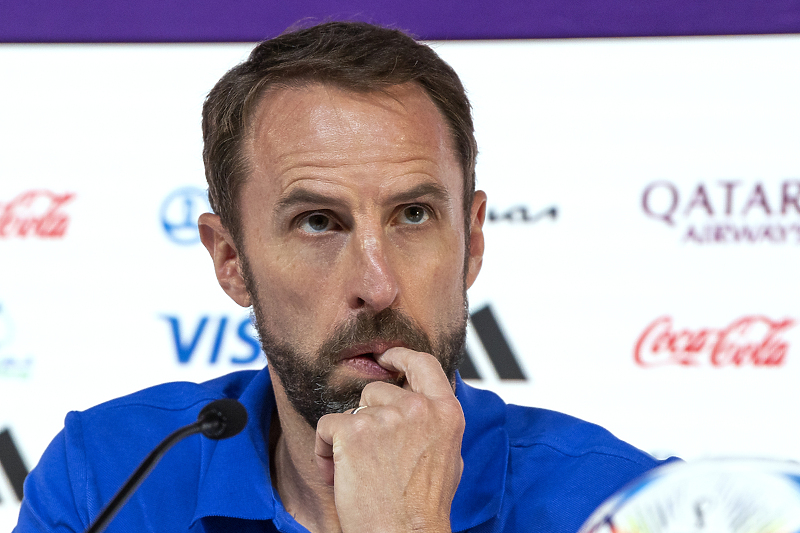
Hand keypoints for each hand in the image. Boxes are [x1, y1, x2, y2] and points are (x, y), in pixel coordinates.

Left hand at [315, 347, 464, 532]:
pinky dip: (324, 451)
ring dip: (347, 437)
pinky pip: (326, 427)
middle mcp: (418, 408)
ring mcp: (385, 417)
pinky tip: (338, 476)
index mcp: (446, 412)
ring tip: (357, 473)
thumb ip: (434, 423)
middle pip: (377, 390)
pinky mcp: (353, 432)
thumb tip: (422, 402)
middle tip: (372, 458)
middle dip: (368, 418)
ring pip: (351, 410)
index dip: (400, 355)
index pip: (422, 363)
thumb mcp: (448, 457)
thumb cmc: (423, 508)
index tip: (386, 356)